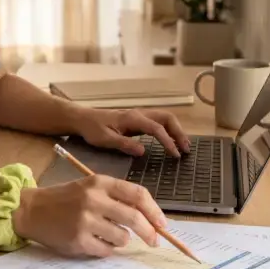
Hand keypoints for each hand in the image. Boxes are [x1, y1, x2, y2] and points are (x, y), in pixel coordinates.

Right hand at [12, 174, 165, 256]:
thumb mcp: (90, 188)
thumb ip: (116, 198)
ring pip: (122, 237)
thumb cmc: (65, 199)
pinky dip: (106, 249)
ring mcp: (85, 220)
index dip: (154, 210)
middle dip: (149, 232)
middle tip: (154, 240)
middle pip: (134, 218)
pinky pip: (107, 250)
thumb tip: (150, 218)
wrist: (32, 209)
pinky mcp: (78, 239)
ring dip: (122, 240)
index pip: (137, 194)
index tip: (162, 223)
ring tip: (108, 235)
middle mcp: (93, 199)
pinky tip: (95, 241)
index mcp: (99, 183)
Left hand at [73, 108, 191, 156]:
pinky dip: (169, 131)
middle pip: (167, 118)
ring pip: (165, 119)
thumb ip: (123, 144)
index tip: (175, 155)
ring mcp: (140, 116)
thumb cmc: (92, 129)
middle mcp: (139, 114)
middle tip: (186, 150)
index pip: (157, 128)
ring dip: (176, 131)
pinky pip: (159, 123)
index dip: (168, 141)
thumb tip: (143, 151)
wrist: (83, 119)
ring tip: (184, 147)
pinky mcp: (138, 120)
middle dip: (179, 133)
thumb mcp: (105, 139)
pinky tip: (172, 142)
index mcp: (132, 119)